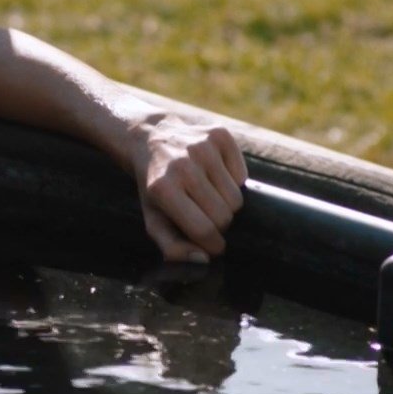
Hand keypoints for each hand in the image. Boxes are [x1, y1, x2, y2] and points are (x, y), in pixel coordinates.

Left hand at [134, 115, 247, 262]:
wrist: (149, 138)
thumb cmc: (155, 187)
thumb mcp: (154, 219)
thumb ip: (172, 247)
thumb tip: (202, 259)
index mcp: (162, 189)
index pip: (204, 229)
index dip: (213, 244)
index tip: (212, 244)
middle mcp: (183, 165)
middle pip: (225, 215)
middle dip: (219, 224)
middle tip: (204, 214)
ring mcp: (203, 147)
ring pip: (237, 198)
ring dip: (226, 203)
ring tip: (206, 194)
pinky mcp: (219, 134)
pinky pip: (242, 175)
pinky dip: (233, 180)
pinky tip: (212, 174)